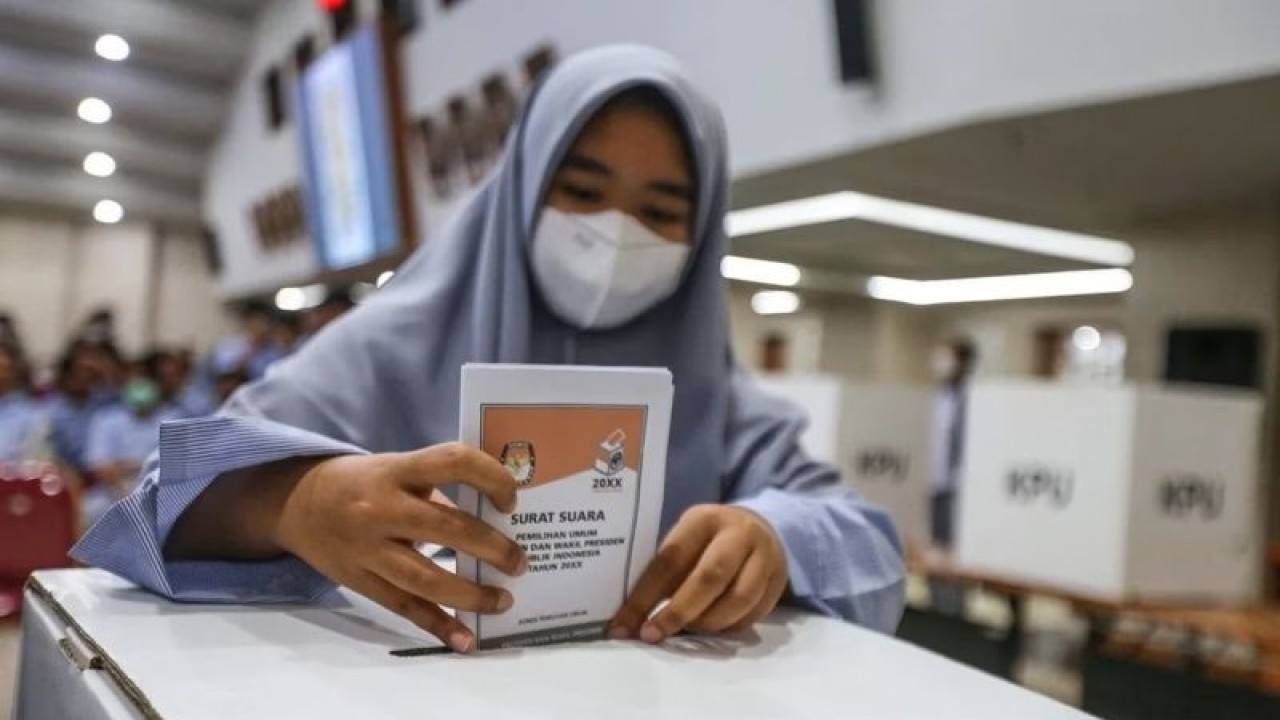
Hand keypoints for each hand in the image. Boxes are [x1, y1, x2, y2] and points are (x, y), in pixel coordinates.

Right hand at [275, 443, 526, 652]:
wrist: (296, 503)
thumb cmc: (363, 482)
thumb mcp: (396, 468)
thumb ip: (437, 488)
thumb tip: (493, 516)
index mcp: (396, 470)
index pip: (452, 462)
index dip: (490, 477)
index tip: (510, 500)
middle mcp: (380, 509)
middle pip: (445, 528)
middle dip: (491, 547)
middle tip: (520, 563)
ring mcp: (368, 549)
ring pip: (425, 578)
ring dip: (471, 595)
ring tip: (503, 601)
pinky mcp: (360, 581)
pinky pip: (404, 607)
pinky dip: (437, 625)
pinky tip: (466, 640)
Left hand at [610, 504, 787, 642]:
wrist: (760, 528)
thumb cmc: (708, 540)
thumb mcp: (685, 540)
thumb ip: (666, 572)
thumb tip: (633, 616)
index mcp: (703, 519)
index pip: (671, 558)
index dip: (646, 595)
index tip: (626, 624)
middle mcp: (738, 533)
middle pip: (709, 577)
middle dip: (678, 612)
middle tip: (653, 635)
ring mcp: (764, 557)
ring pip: (737, 600)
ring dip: (707, 623)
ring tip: (688, 629)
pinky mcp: (778, 581)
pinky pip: (752, 614)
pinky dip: (728, 627)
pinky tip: (712, 628)